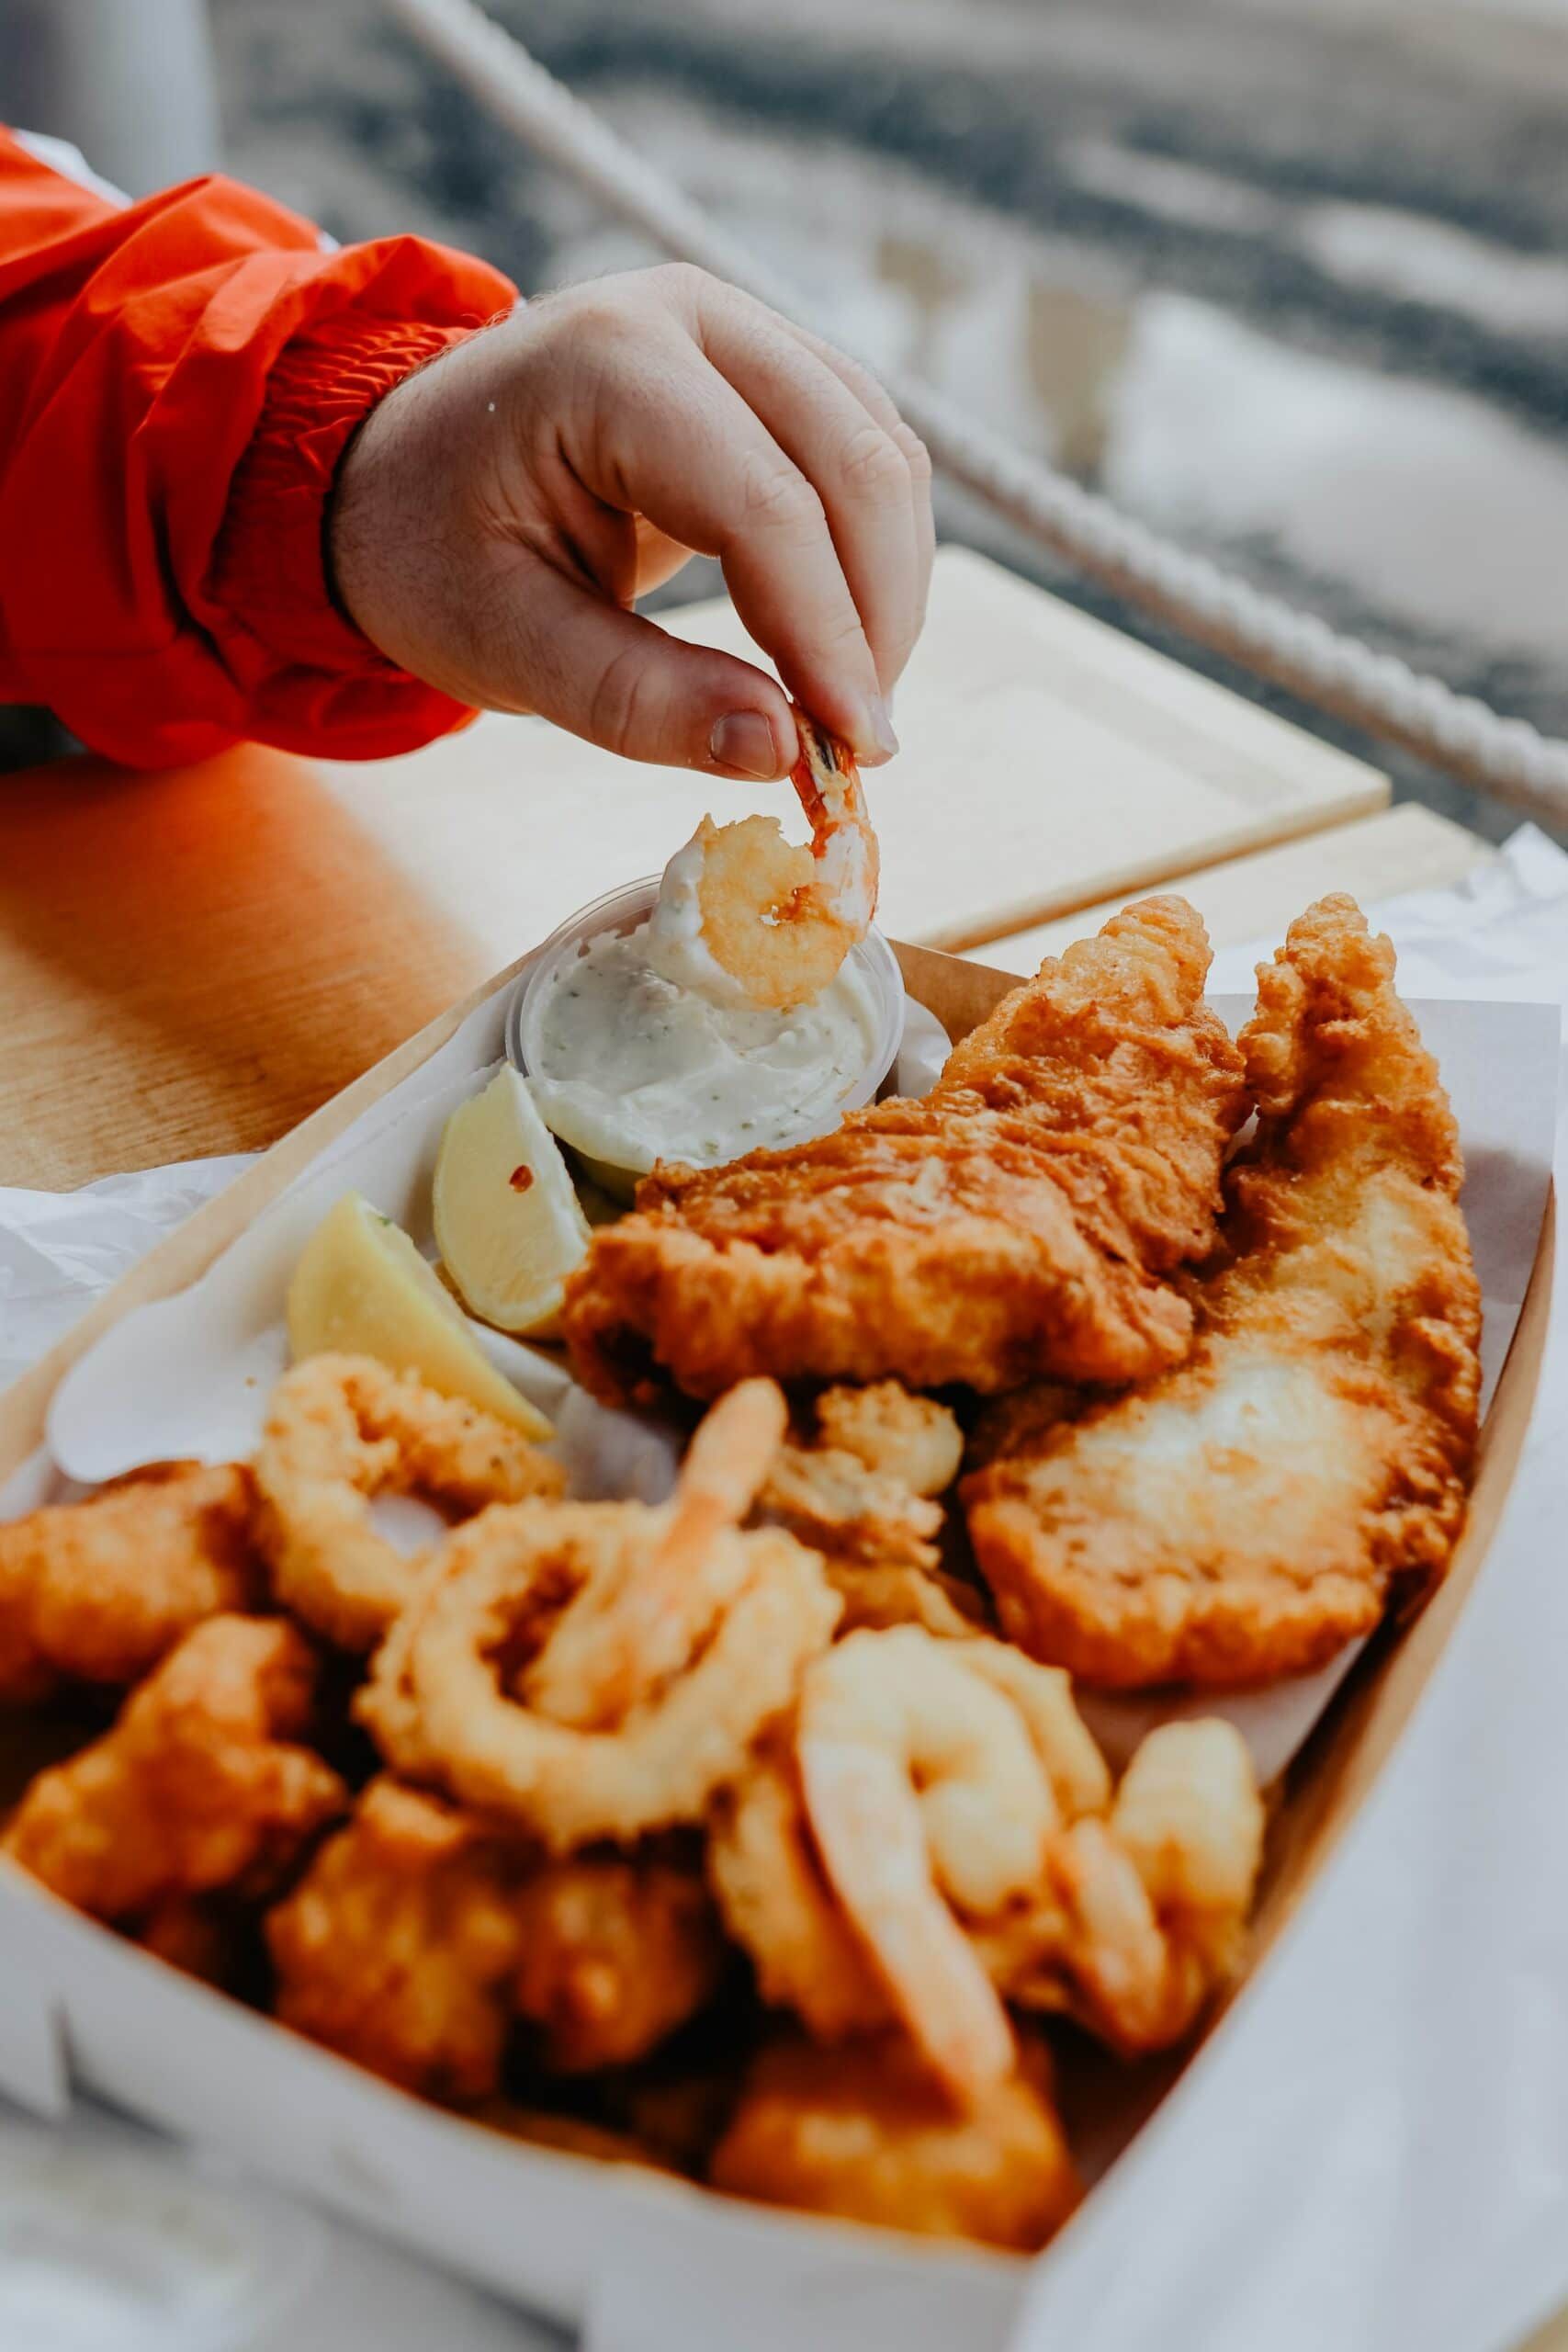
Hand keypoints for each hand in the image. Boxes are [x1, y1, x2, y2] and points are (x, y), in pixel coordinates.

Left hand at [328, 265, 932, 779]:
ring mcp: (740, 326)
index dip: (825, 635)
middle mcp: (690, 314)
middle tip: (861, 746)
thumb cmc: (432, 558)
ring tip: (849, 705)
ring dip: (890, 589)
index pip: (765, 503)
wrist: (397, 477)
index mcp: (605, 364)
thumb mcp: (504, 646)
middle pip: (854, 460)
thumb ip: (636, 700)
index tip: (848, 752)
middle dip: (876, 617)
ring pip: (884, 453)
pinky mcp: (771, 363)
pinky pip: (868, 452)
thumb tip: (779, 751)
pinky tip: (842, 645)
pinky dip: (875, 556)